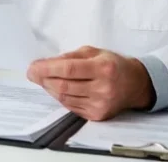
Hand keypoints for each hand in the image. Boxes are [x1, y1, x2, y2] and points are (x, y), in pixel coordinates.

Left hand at [26, 45, 154, 120]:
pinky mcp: (97, 115)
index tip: (32, 67)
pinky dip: (60, 97)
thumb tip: (46, 63)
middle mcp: (103, 88)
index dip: (47, 69)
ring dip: (49, 88)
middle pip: (63, 86)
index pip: (68, 70)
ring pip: (64, 98)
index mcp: (103, 68)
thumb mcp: (93, 52)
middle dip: (43, 79)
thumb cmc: (112, 65)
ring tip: (44, 79)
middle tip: (32, 73)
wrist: (135, 85)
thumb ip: (70, 57)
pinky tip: (57, 89)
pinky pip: (71, 106)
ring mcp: (100, 104)